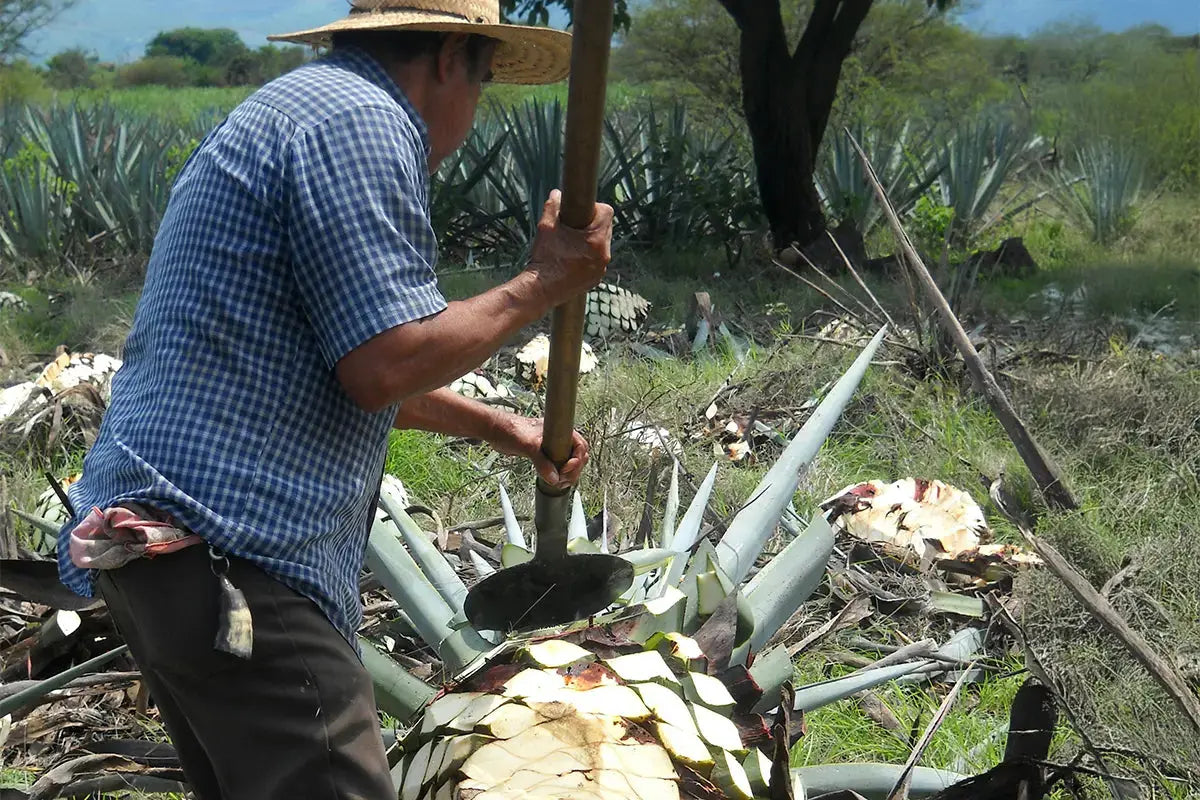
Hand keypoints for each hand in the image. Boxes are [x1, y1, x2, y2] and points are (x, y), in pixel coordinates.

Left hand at [490, 414, 589, 488]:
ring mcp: (552, 447)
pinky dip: (558, 475)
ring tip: (558, 482)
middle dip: (573, 470)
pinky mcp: (544, 455)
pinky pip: (557, 466)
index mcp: (560, 431)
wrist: (495, 430)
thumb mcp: (528, 445)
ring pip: (568, 463)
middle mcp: (558, 438)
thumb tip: (553, 477)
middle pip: (578, 456)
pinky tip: (553, 480)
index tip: (565, 469)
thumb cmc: (510, 429)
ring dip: (567, 475)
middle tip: (562, 479)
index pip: (580, 446)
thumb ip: (541, 461)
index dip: (577, 460)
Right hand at [527, 189, 613, 307]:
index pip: (607, 212)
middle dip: (592, 224)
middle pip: (606, 228)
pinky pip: (598, 260)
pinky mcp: (596, 278)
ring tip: (573, 243)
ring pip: (603, 245)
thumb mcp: (546, 227)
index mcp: (596, 240)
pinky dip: (589, 256)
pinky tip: (574, 257)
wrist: (541, 288)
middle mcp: (603, 254)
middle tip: (574, 228)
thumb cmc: (544, 258)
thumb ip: (552, 207)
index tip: (580, 213)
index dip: (594, 208)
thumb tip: (556, 194)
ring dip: (591, 241)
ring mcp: (601, 268)